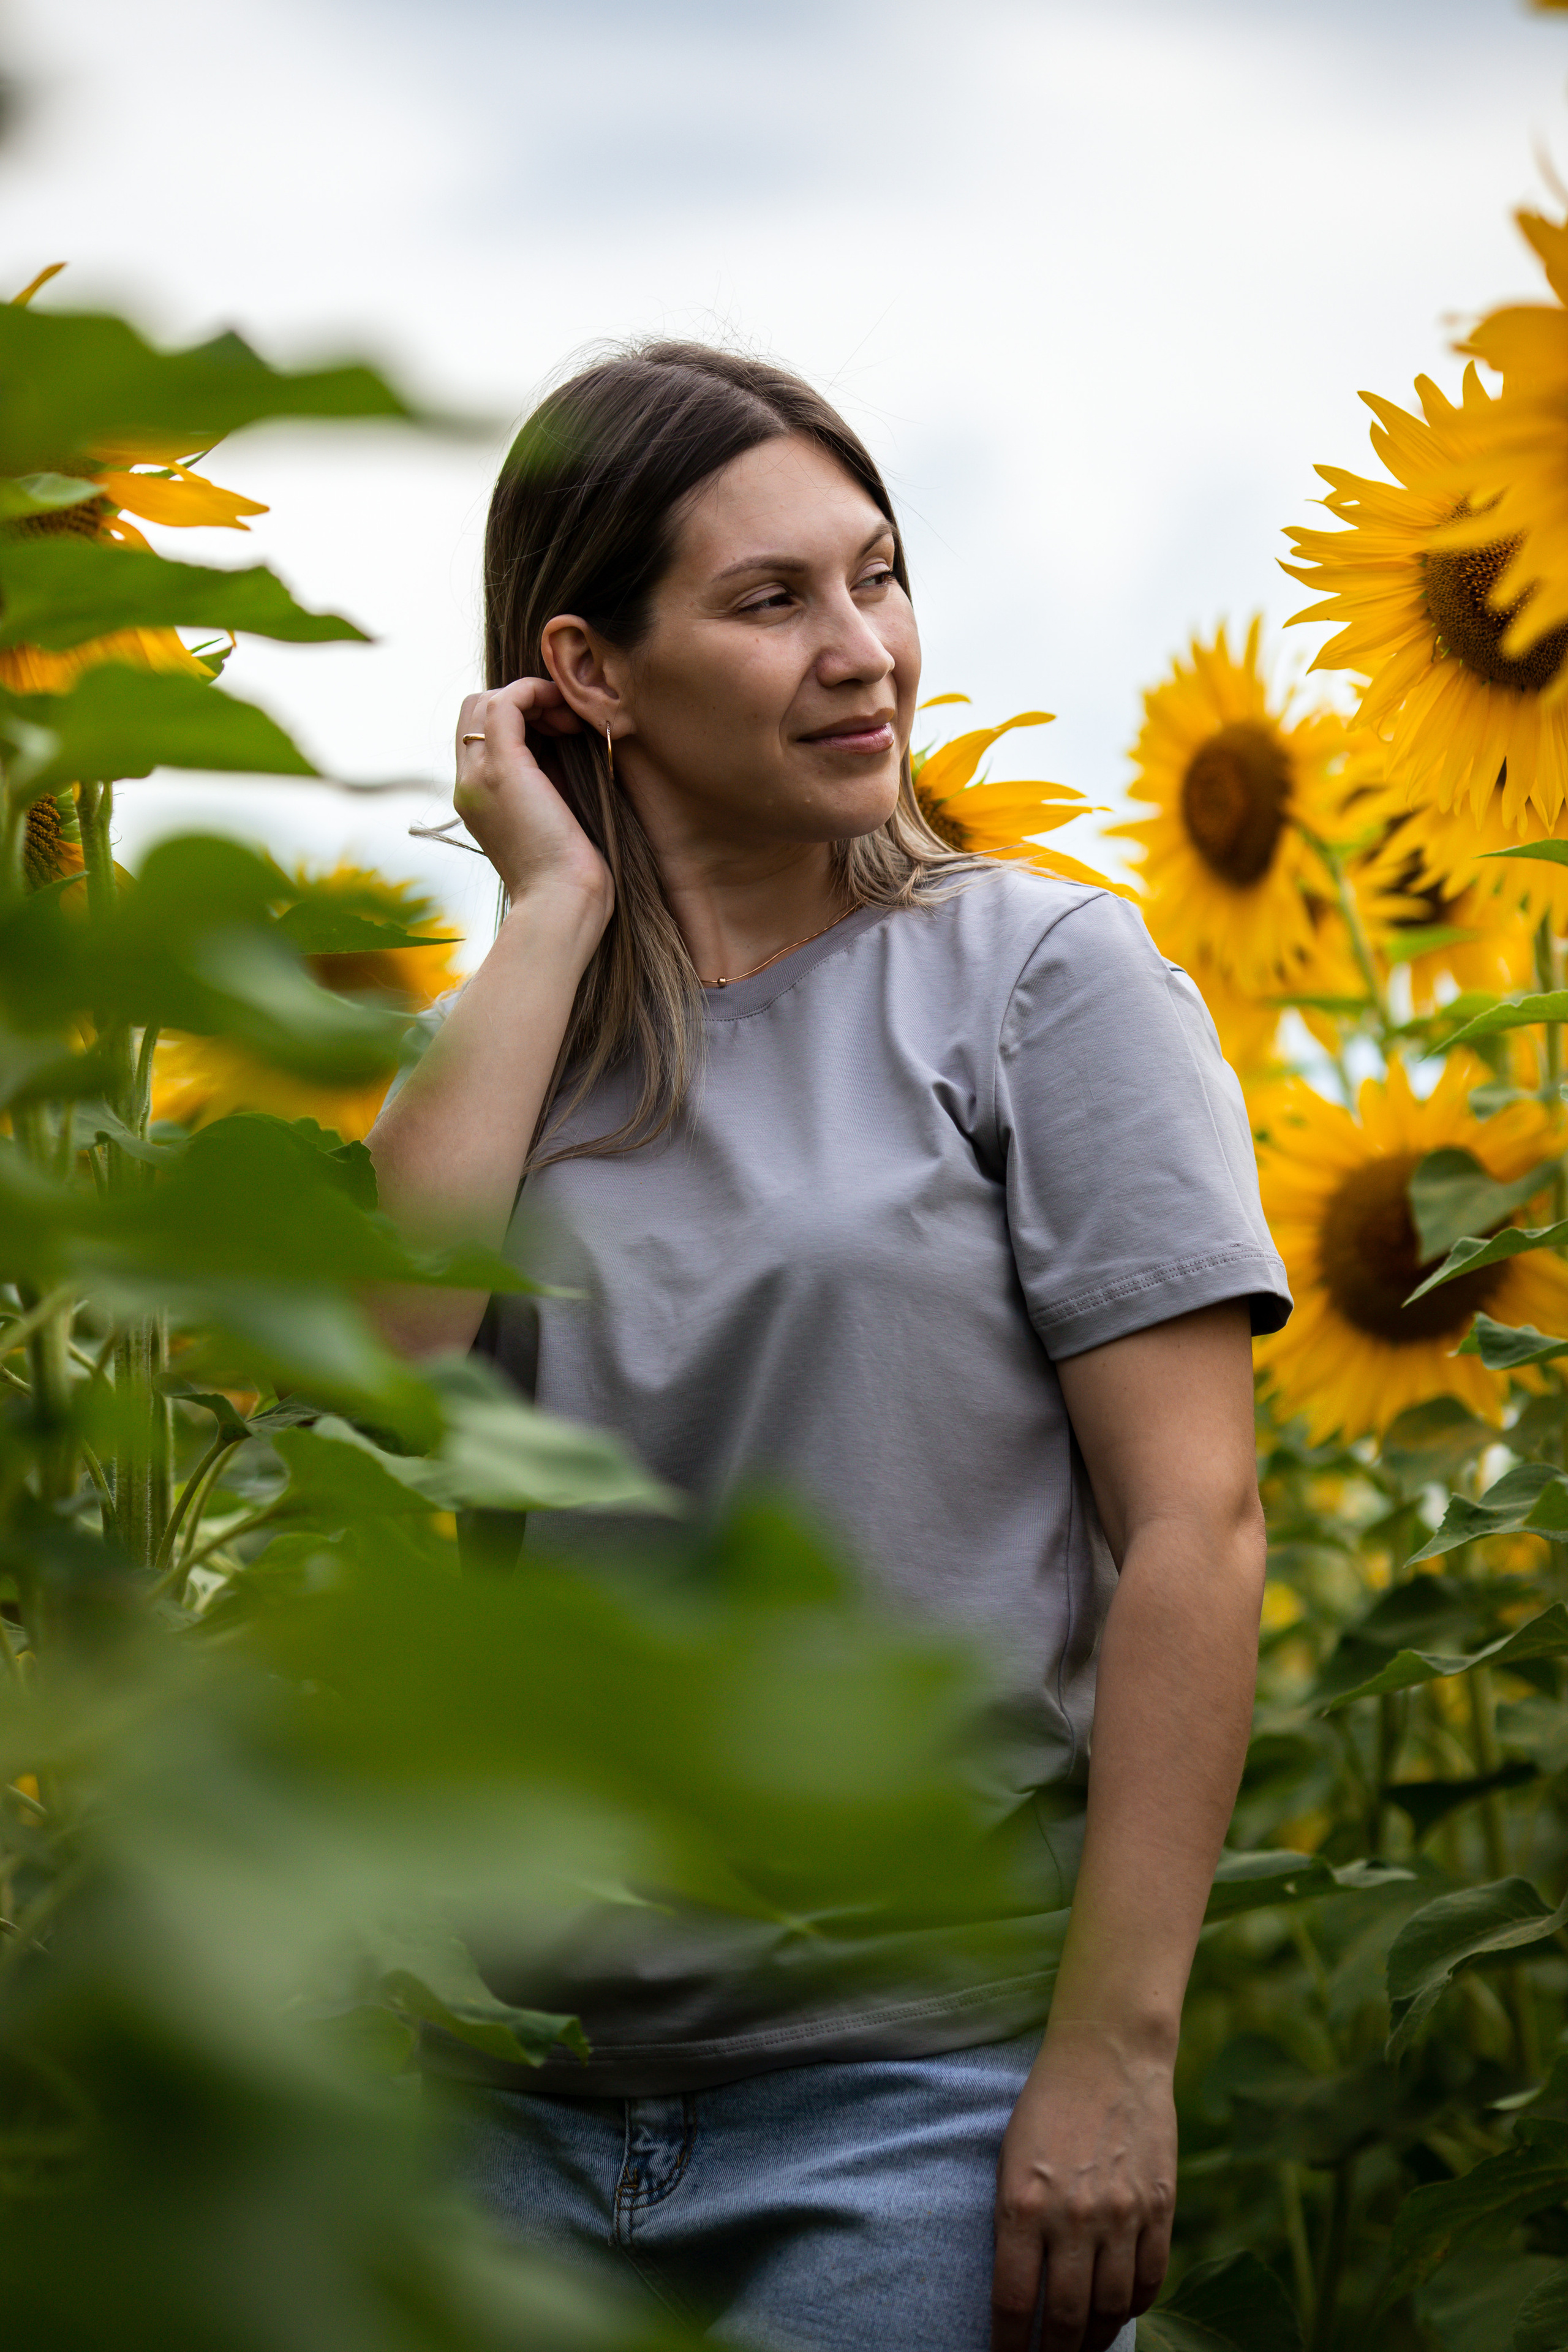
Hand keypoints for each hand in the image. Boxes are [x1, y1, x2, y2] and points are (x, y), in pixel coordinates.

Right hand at [453, 678, 613, 921]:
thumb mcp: (553, 817)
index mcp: (477, 798)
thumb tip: (564, 741)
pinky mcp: (501, 769)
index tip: (561, 727)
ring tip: (567, 716)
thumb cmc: (569, 874)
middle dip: (520, 701)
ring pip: (484, 702)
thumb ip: (547, 779)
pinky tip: (564, 707)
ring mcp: (478, 775)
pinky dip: (534, 692)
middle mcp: (468, 784)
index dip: (519, 717)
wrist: (562, 904)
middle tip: (564, 718)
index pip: (478, 735)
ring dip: (529, 695)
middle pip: (474, 712)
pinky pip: (505, 703)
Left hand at [992, 2022, 1175, 2351]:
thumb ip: (1015, 2225)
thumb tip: (1020, 2295)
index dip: (1007, 2346)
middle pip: (1064, 2319)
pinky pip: (1149, 2281)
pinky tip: (1118, 2312)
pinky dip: (1134, 2308)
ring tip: (1081, 2350)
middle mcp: (1073, 2216)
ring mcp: (1121, 2214)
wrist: (1108, 2053)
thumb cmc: (1047, 2106)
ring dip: (1093, 2340)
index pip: (1014, 2303)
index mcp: (1023, 2203)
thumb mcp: (1010, 2159)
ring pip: (1109, 2309)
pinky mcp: (1159, 2208)